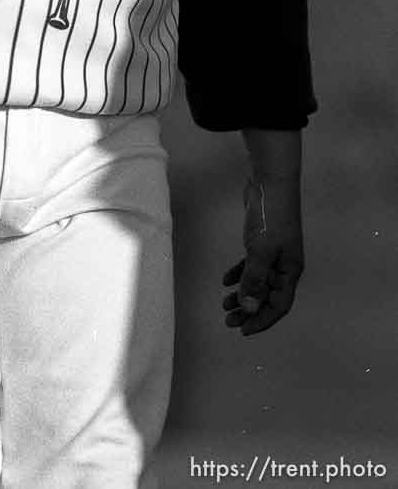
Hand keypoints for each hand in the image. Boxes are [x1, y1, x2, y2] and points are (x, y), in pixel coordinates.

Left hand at [222, 174, 303, 335]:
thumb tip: (250, 308)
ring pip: (258, 282)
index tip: (244, 331)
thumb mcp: (261, 251)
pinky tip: (225, 281)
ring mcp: (273, 253)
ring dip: (242, 294)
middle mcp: (284, 265)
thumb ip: (255, 280)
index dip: (262, 319)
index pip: (279, 305)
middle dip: (249, 311)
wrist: (270, 184)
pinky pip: (251, 265)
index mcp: (290, 271)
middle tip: (229, 322)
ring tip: (224, 305)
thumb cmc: (270, 218)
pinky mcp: (261, 242)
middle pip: (267, 296)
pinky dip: (239, 274)